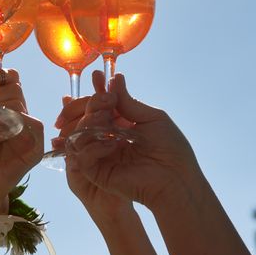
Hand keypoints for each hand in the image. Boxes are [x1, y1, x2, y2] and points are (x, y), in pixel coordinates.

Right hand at [57, 71, 201, 211]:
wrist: (176, 178)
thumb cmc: (170, 148)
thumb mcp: (151, 118)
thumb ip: (129, 102)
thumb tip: (116, 78)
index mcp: (120, 126)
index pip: (100, 107)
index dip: (97, 92)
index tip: (98, 76)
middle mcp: (107, 139)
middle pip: (85, 118)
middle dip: (92, 104)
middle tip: (106, 100)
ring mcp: (100, 156)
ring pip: (79, 134)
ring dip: (89, 122)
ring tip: (105, 118)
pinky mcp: (96, 173)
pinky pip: (81, 155)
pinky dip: (92, 146)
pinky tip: (112, 143)